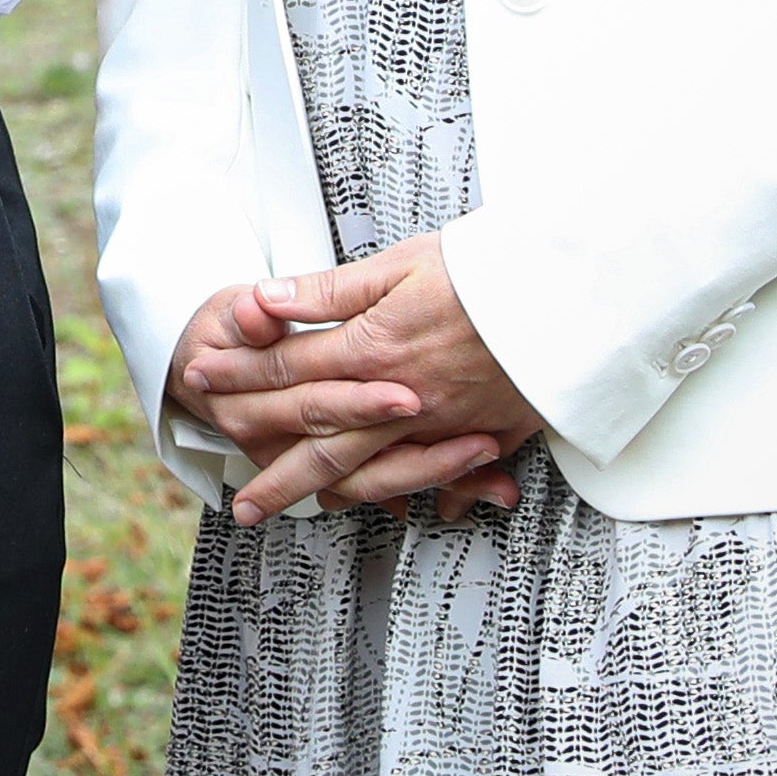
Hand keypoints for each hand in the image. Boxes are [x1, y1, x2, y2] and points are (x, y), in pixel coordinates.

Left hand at [177, 238, 541, 522]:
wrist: (576, 295)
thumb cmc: (487, 270)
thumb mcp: (400, 264)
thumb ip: (329, 292)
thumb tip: (263, 301)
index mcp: (374, 351)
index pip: (287, 369)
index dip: (238, 375)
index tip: (199, 379)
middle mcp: (403, 400)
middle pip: (318, 438)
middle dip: (268, 462)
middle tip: (233, 493)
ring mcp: (445, 424)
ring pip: (370, 470)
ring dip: (323, 491)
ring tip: (291, 511)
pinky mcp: (489, 434)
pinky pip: (440, 478)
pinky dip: (413, 497)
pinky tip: (394, 510)